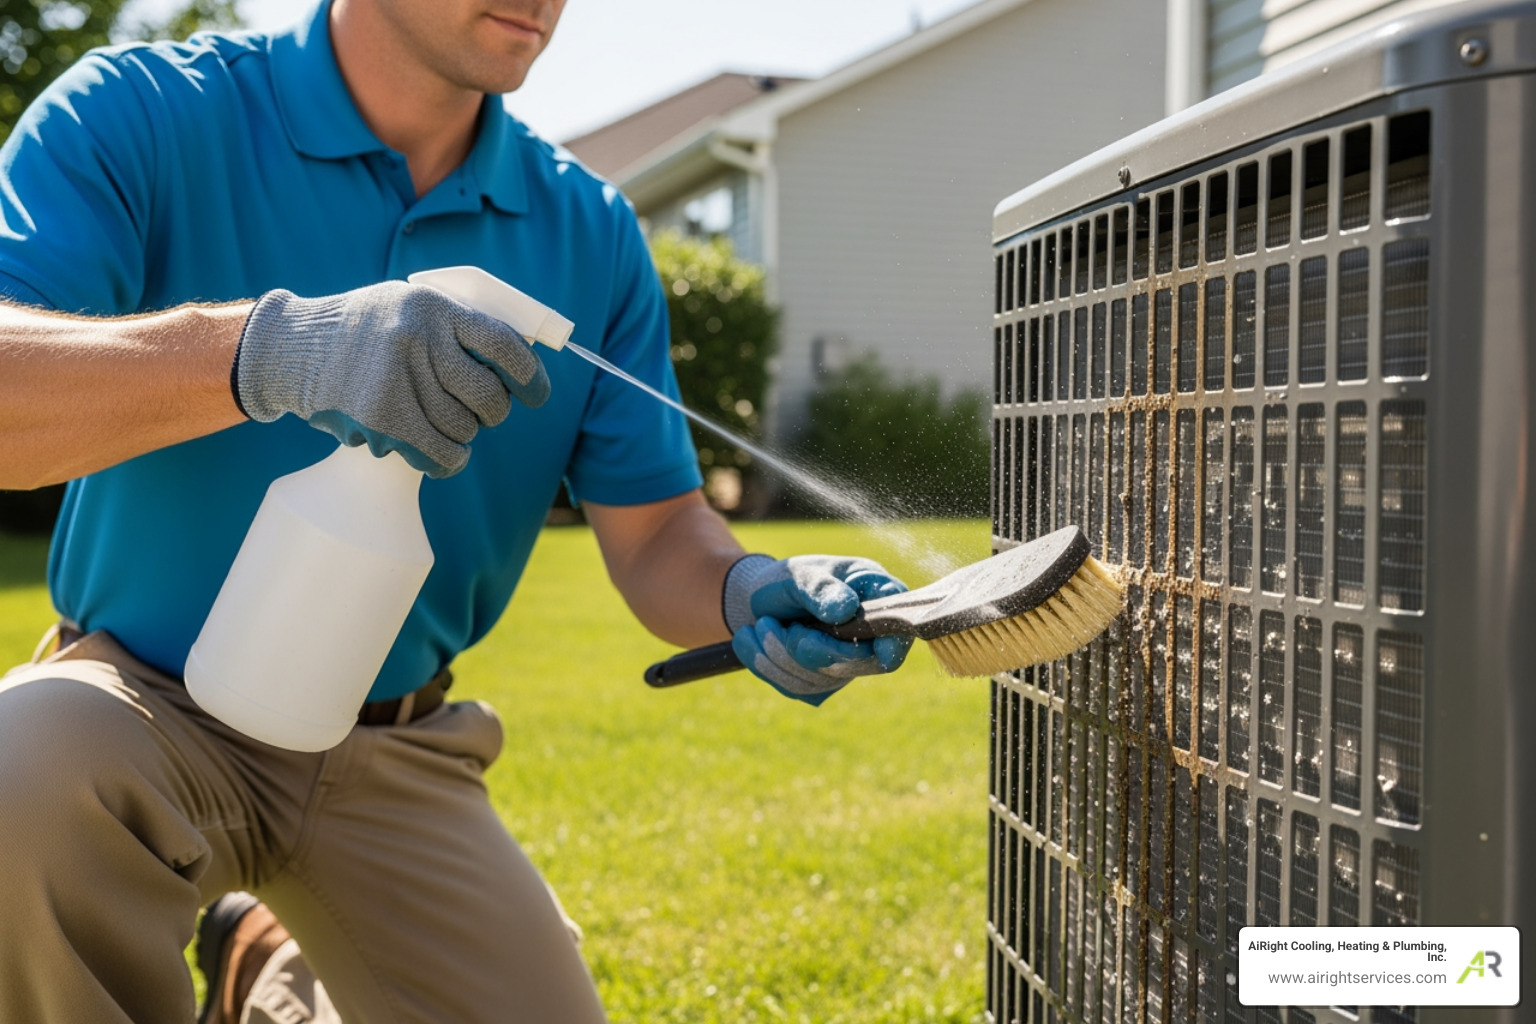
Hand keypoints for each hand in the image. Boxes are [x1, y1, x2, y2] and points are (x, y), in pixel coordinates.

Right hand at [233, 282, 550, 476]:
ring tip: (439, 420)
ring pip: (465, 428)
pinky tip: (445, 453)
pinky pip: (441, 453)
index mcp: (433, 307)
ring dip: (462, 434)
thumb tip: (521, 361)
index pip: (502, 343)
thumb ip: (457, 328)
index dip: (529, 374)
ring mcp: (398, 380)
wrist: (292, 348)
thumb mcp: (409, 307)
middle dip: (492, 411)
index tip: (536, 394)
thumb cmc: (364, 329)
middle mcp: (417, 339)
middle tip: (482, 411)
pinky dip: (450, 459)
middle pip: (487, 395)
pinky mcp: (382, 418)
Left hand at [722, 554, 912, 704]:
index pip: (900, 626)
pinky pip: (801, 689)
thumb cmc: (787, 579)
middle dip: (810, 649)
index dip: (895, 644)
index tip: (882, 653)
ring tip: (762, 623)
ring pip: (823, 679)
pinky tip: (753, 639)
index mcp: (877, 595)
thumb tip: (846, 610)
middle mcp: (870, 634)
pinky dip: (768, 666)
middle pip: (859, 662)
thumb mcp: (800, 574)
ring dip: (779, 654)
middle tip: (771, 623)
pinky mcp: (824, 684)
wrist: (754, 600)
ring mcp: (850, 663)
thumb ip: (821, 589)